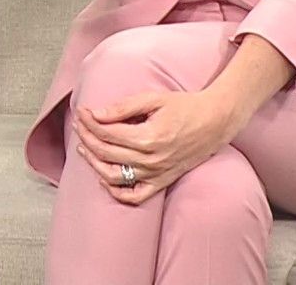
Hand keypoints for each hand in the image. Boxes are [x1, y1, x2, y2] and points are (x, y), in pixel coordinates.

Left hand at [71, 90, 244, 205]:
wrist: (215, 121)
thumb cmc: (185, 106)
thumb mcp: (154, 99)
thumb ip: (123, 107)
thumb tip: (95, 114)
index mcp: (148, 137)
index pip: (107, 132)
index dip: (89, 121)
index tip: (82, 111)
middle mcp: (151, 159)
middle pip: (106, 152)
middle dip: (87, 137)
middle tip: (79, 125)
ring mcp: (156, 174)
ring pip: (114, 176)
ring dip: (94, 163)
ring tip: (84, 148)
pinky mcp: (163, 181)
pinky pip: (135, 195)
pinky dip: (116, 191)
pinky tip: (104, 177)